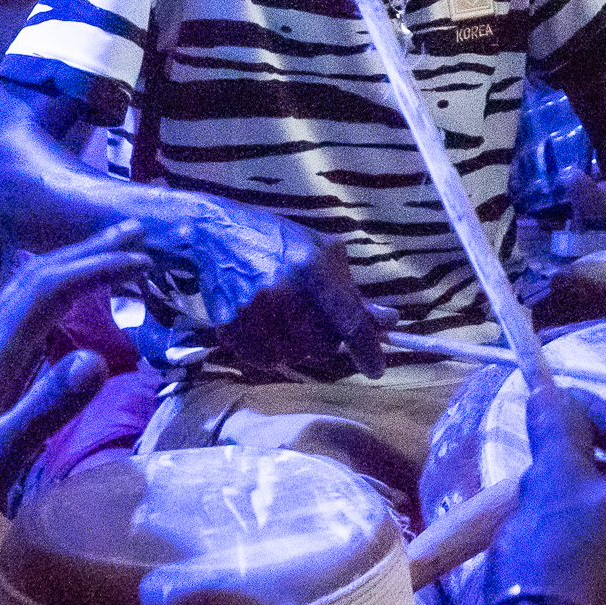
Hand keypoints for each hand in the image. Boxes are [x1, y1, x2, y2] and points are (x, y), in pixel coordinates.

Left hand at [0, 222, 153, 502]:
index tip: (142, 262)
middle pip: (35, 275)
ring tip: (110, 249)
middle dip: (88, 250)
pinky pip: (16, 303)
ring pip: (23, 285)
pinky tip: (60, 295)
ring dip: (69, 261)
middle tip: (138, 234)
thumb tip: (96, 358)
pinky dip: (51, 285)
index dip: (96, 268)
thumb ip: (43, 411)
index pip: (48, 289)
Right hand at [179, 194, 390, 377]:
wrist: (216, 235)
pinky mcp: (230, 326)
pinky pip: (262, 360)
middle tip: (310, 318)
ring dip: (294, 345)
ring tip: (283, 317)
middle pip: (323, 347)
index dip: (367, 350)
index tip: (376, 368)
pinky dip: (267, 349)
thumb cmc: (277, 242)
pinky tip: (262, 324)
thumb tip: (389, 322)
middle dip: (324, 338)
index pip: (350, 322)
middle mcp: (285, 291)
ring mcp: (254, 311)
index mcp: (314, 268)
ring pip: (293, 357)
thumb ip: (353, 292)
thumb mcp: (322, 253)